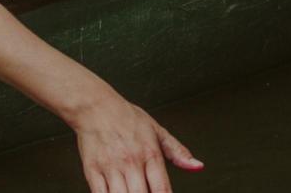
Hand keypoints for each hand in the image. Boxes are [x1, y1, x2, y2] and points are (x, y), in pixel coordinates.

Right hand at [71, 97, 201, 192]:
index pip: (162, 188)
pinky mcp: (92, 171)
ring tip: (132, 192)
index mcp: (150, 153)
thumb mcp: (157, 130)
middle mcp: (131, 162)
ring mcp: (111, 167)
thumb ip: (178, 152)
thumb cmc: (126, 118)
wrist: (95, 106)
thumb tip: (197, 166)